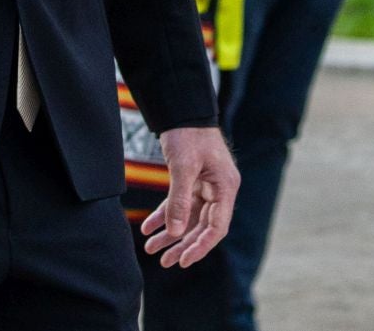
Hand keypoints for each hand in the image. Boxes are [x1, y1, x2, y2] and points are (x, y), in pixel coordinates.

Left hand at [143, 126, 238, 267]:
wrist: (181, 111)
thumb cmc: (188, 135)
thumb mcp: (183, 167)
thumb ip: (180, 200)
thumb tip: (176, 232)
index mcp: (225, 187)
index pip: (217, 227)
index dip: (200, 246)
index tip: (183, 260)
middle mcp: (219, 190)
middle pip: (202, 227)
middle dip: (182, 245)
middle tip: (164, 261)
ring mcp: (206, 187)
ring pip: (189, 218)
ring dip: (170, 234)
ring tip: (151, 249)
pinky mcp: (192, 182)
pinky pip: (179, 205)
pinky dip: (164, 216)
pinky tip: (148, 227)